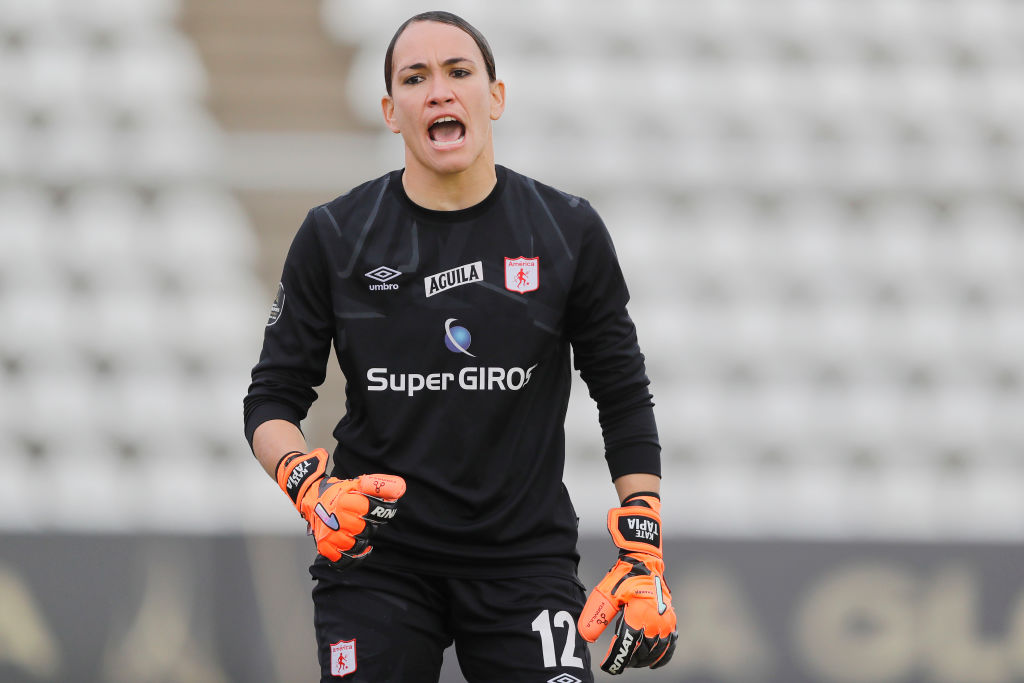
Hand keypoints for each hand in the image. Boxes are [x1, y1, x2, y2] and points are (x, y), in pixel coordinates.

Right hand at [275, 448, 405, 568]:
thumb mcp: (358, 483)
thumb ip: (380, 485)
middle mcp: (337, 519)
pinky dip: (354, 558)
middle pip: (367, 530)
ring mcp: (330, 535)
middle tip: (362, 518)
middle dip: (369, 525)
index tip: (385, 510)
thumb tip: (401, 487)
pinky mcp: (325, 547)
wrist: (312, 499)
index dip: (384, 511)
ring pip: (358, 545)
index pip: (375, 510)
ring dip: (362, 540)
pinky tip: (358, 550)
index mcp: (346, 502)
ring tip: (357, 530)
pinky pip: (344, 561)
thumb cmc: (340, 492)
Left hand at [578, 492, 676, 673]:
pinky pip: (669, 644)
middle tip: (616, 661)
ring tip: (630, 661)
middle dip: (628, 660)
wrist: (644, 561)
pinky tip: (652, 663)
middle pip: (641, 652)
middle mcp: (656, 620)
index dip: (616, 659)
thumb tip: (586, 637)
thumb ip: (597, 616)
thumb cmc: (622, 577)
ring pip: (655, 651)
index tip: (607, 666)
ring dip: (642, 660)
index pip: (626, 646)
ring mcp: (666, 621)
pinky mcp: (671, 619)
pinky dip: (661, 656)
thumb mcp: (606, 594)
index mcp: (639, 614)